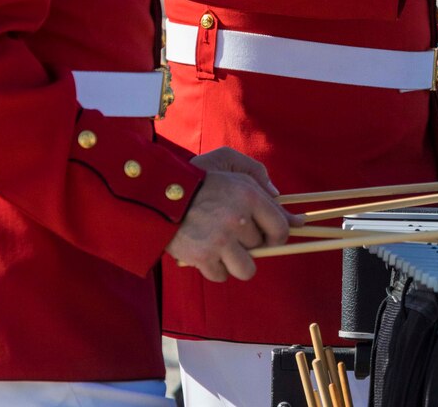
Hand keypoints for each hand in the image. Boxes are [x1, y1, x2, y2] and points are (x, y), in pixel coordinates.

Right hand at [168, 150, 293, 283]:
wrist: (157, 193)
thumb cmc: (197, 176)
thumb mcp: (228, 162)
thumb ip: (258, 175)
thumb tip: (279, 198)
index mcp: (249, 196)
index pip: (281, 228)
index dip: (279, 236)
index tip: (272, 237)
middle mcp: (238, 220)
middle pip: (261, 247)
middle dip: (250, 243)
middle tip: (234, 233)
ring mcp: (220, 241)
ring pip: (246, 269)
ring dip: (238, 263)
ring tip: (226, 251)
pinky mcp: (202, 257)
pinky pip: (221, 276)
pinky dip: (216, 269)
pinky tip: (208, 253)